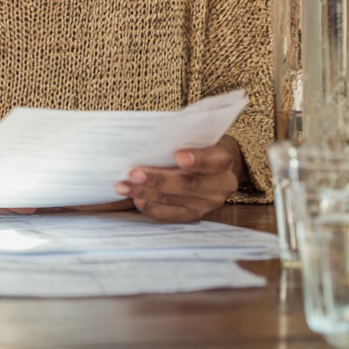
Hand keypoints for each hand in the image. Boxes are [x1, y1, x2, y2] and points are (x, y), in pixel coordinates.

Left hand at [115, 134, 243, 222]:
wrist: (220, 165)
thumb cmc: (202, 143)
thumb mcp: (200, 133)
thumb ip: (183, 135)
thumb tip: (150, 137)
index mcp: (224, 159)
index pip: (212, 160)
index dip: (197, 159)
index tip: (178, 155)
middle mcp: (220, 185)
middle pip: (188, 184)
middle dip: (158, 179)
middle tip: (133, 173)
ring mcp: (208, 202)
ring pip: (175, 200)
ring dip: (146, 193)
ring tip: (124, 186)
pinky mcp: (196, 213)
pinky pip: (172, 215)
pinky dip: (152, 207)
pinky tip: (136, 199)